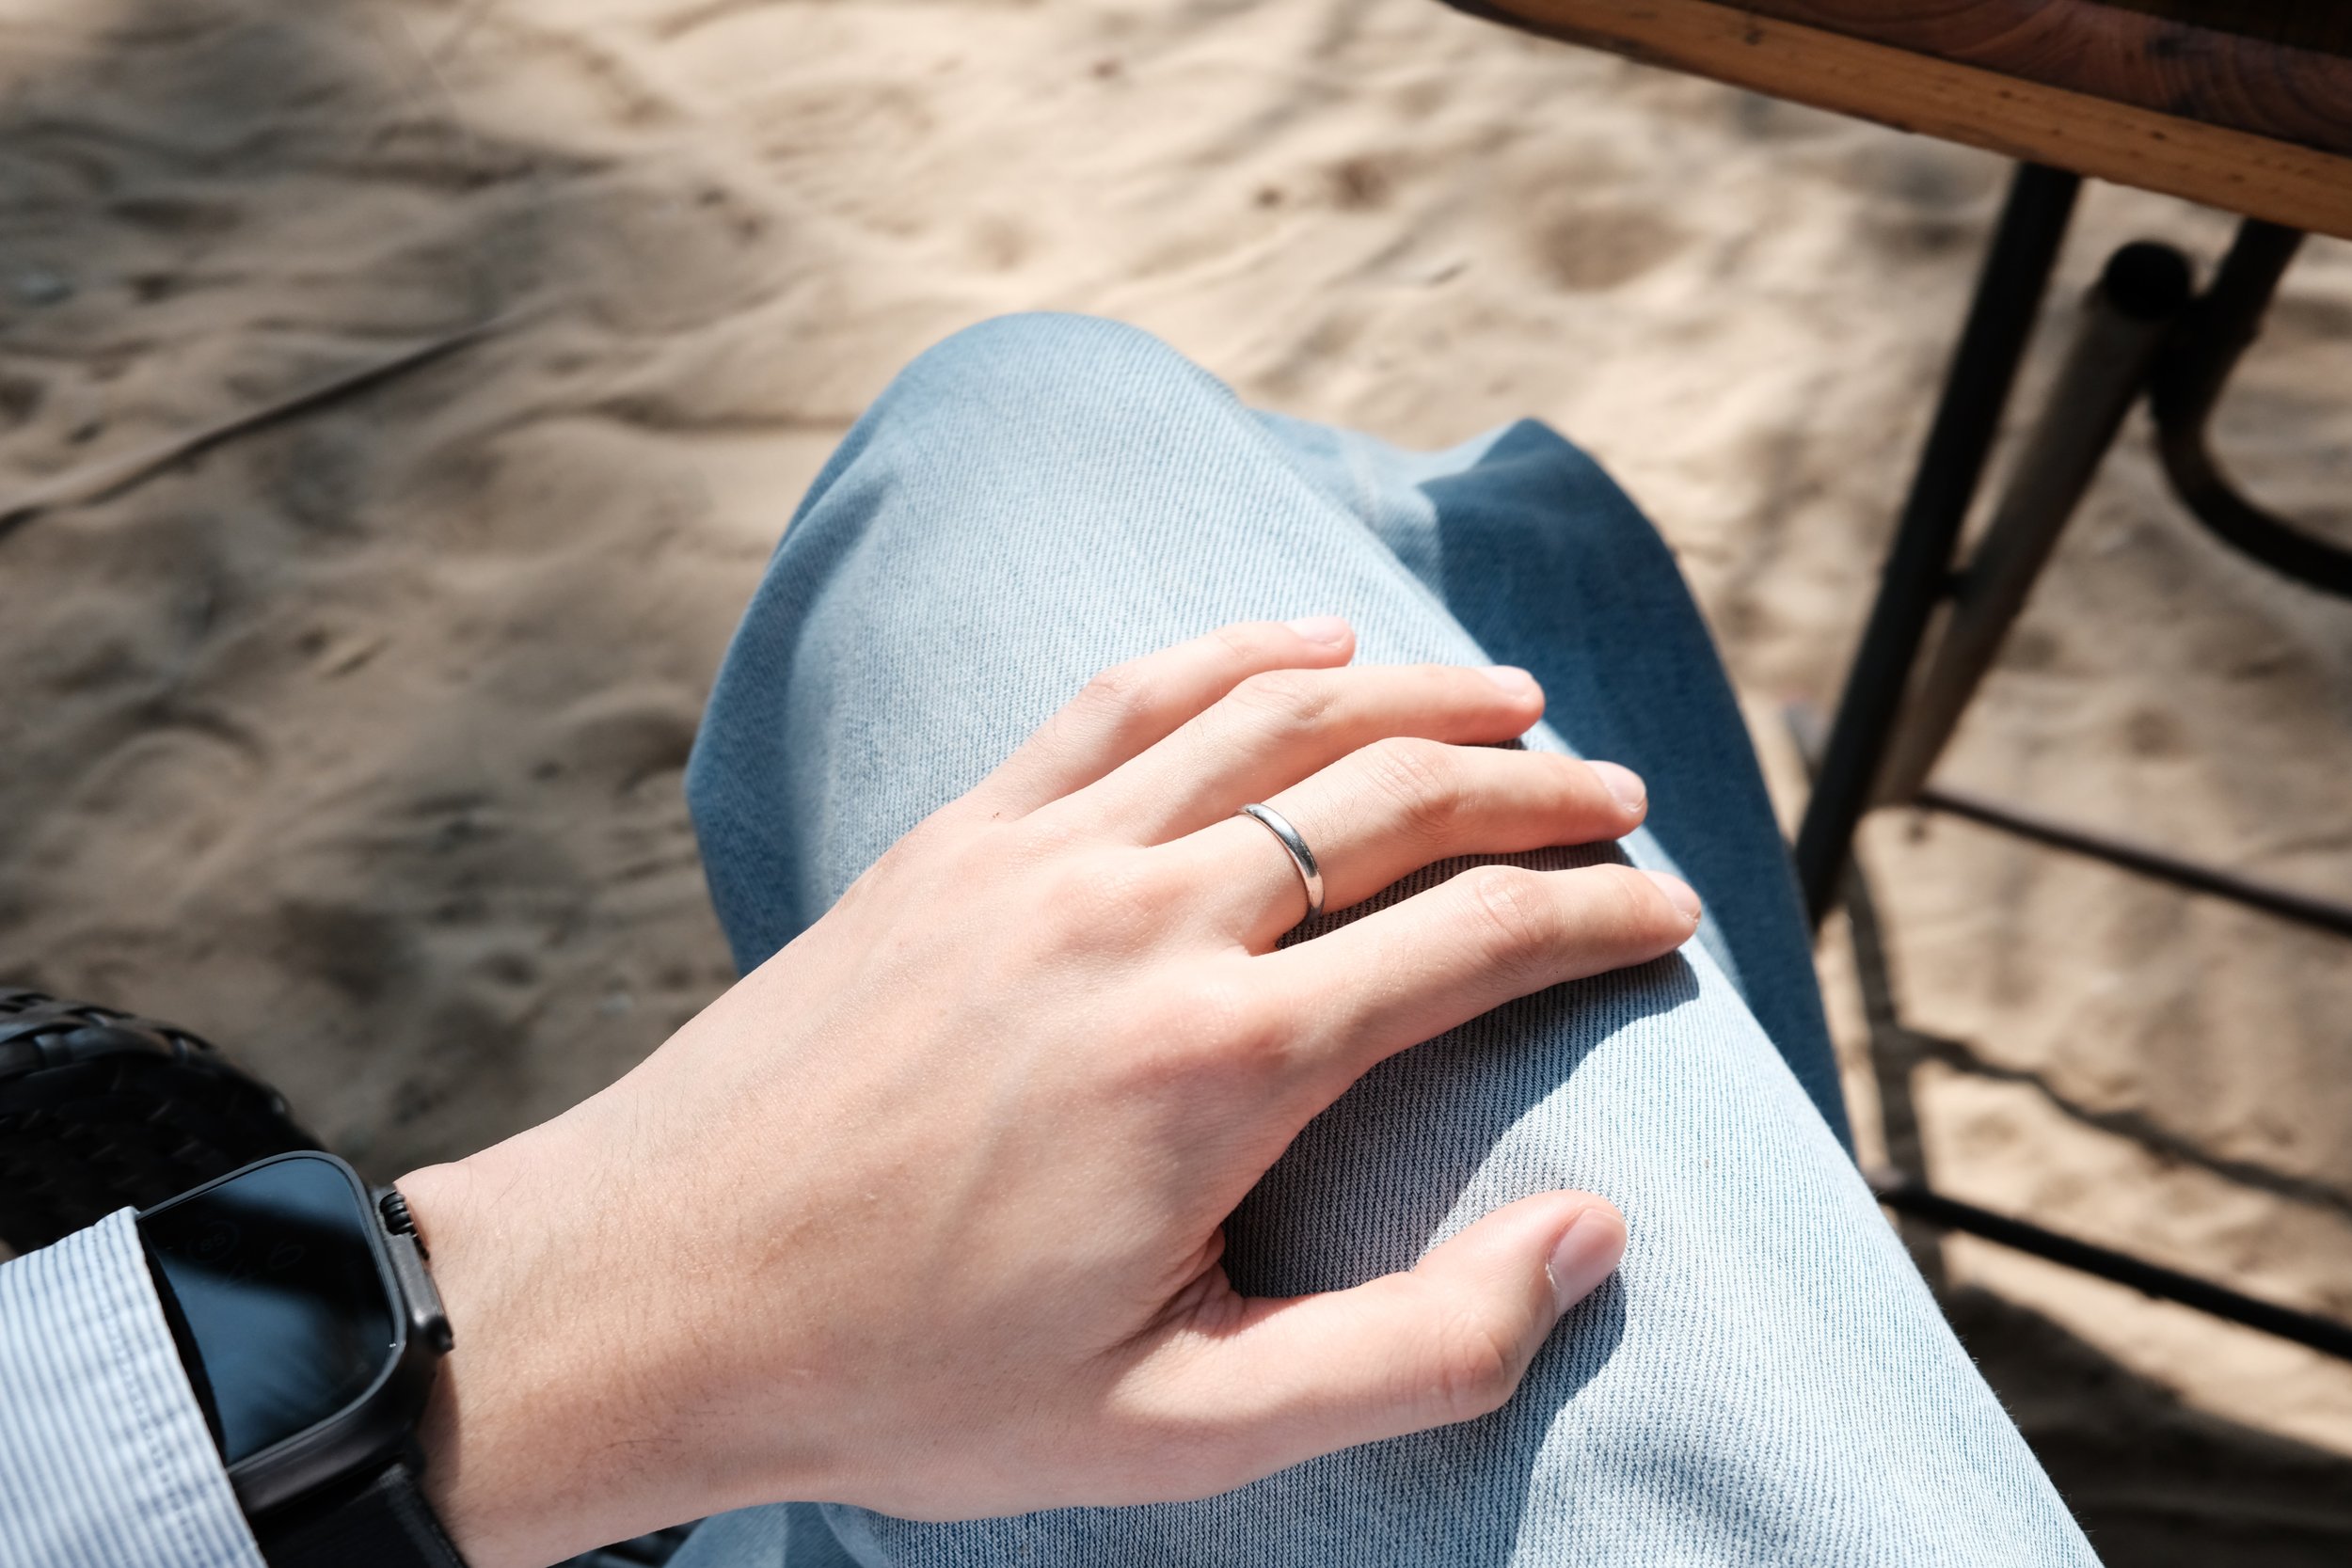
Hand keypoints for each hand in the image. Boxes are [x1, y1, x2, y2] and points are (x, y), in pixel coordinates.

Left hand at [398, 617, 1700, 1566]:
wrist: (650, 1294)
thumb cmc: (910, 1380)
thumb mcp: (1178, 1430)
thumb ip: (1411, 1349)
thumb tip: (1594, 1234)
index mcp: (1223, 1065)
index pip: (1475, 938)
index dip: (1600, 915)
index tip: (1669, 914)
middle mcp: (1147, 919)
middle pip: (1397, 798)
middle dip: (1539, 788)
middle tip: (1623, 803)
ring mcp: (1041, 855)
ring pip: (1275, 718)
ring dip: (1415, 695)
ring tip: (1513, 699)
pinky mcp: (956, 836)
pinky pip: (1124, 699)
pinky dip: (1235, 654)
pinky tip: (1304, 645)